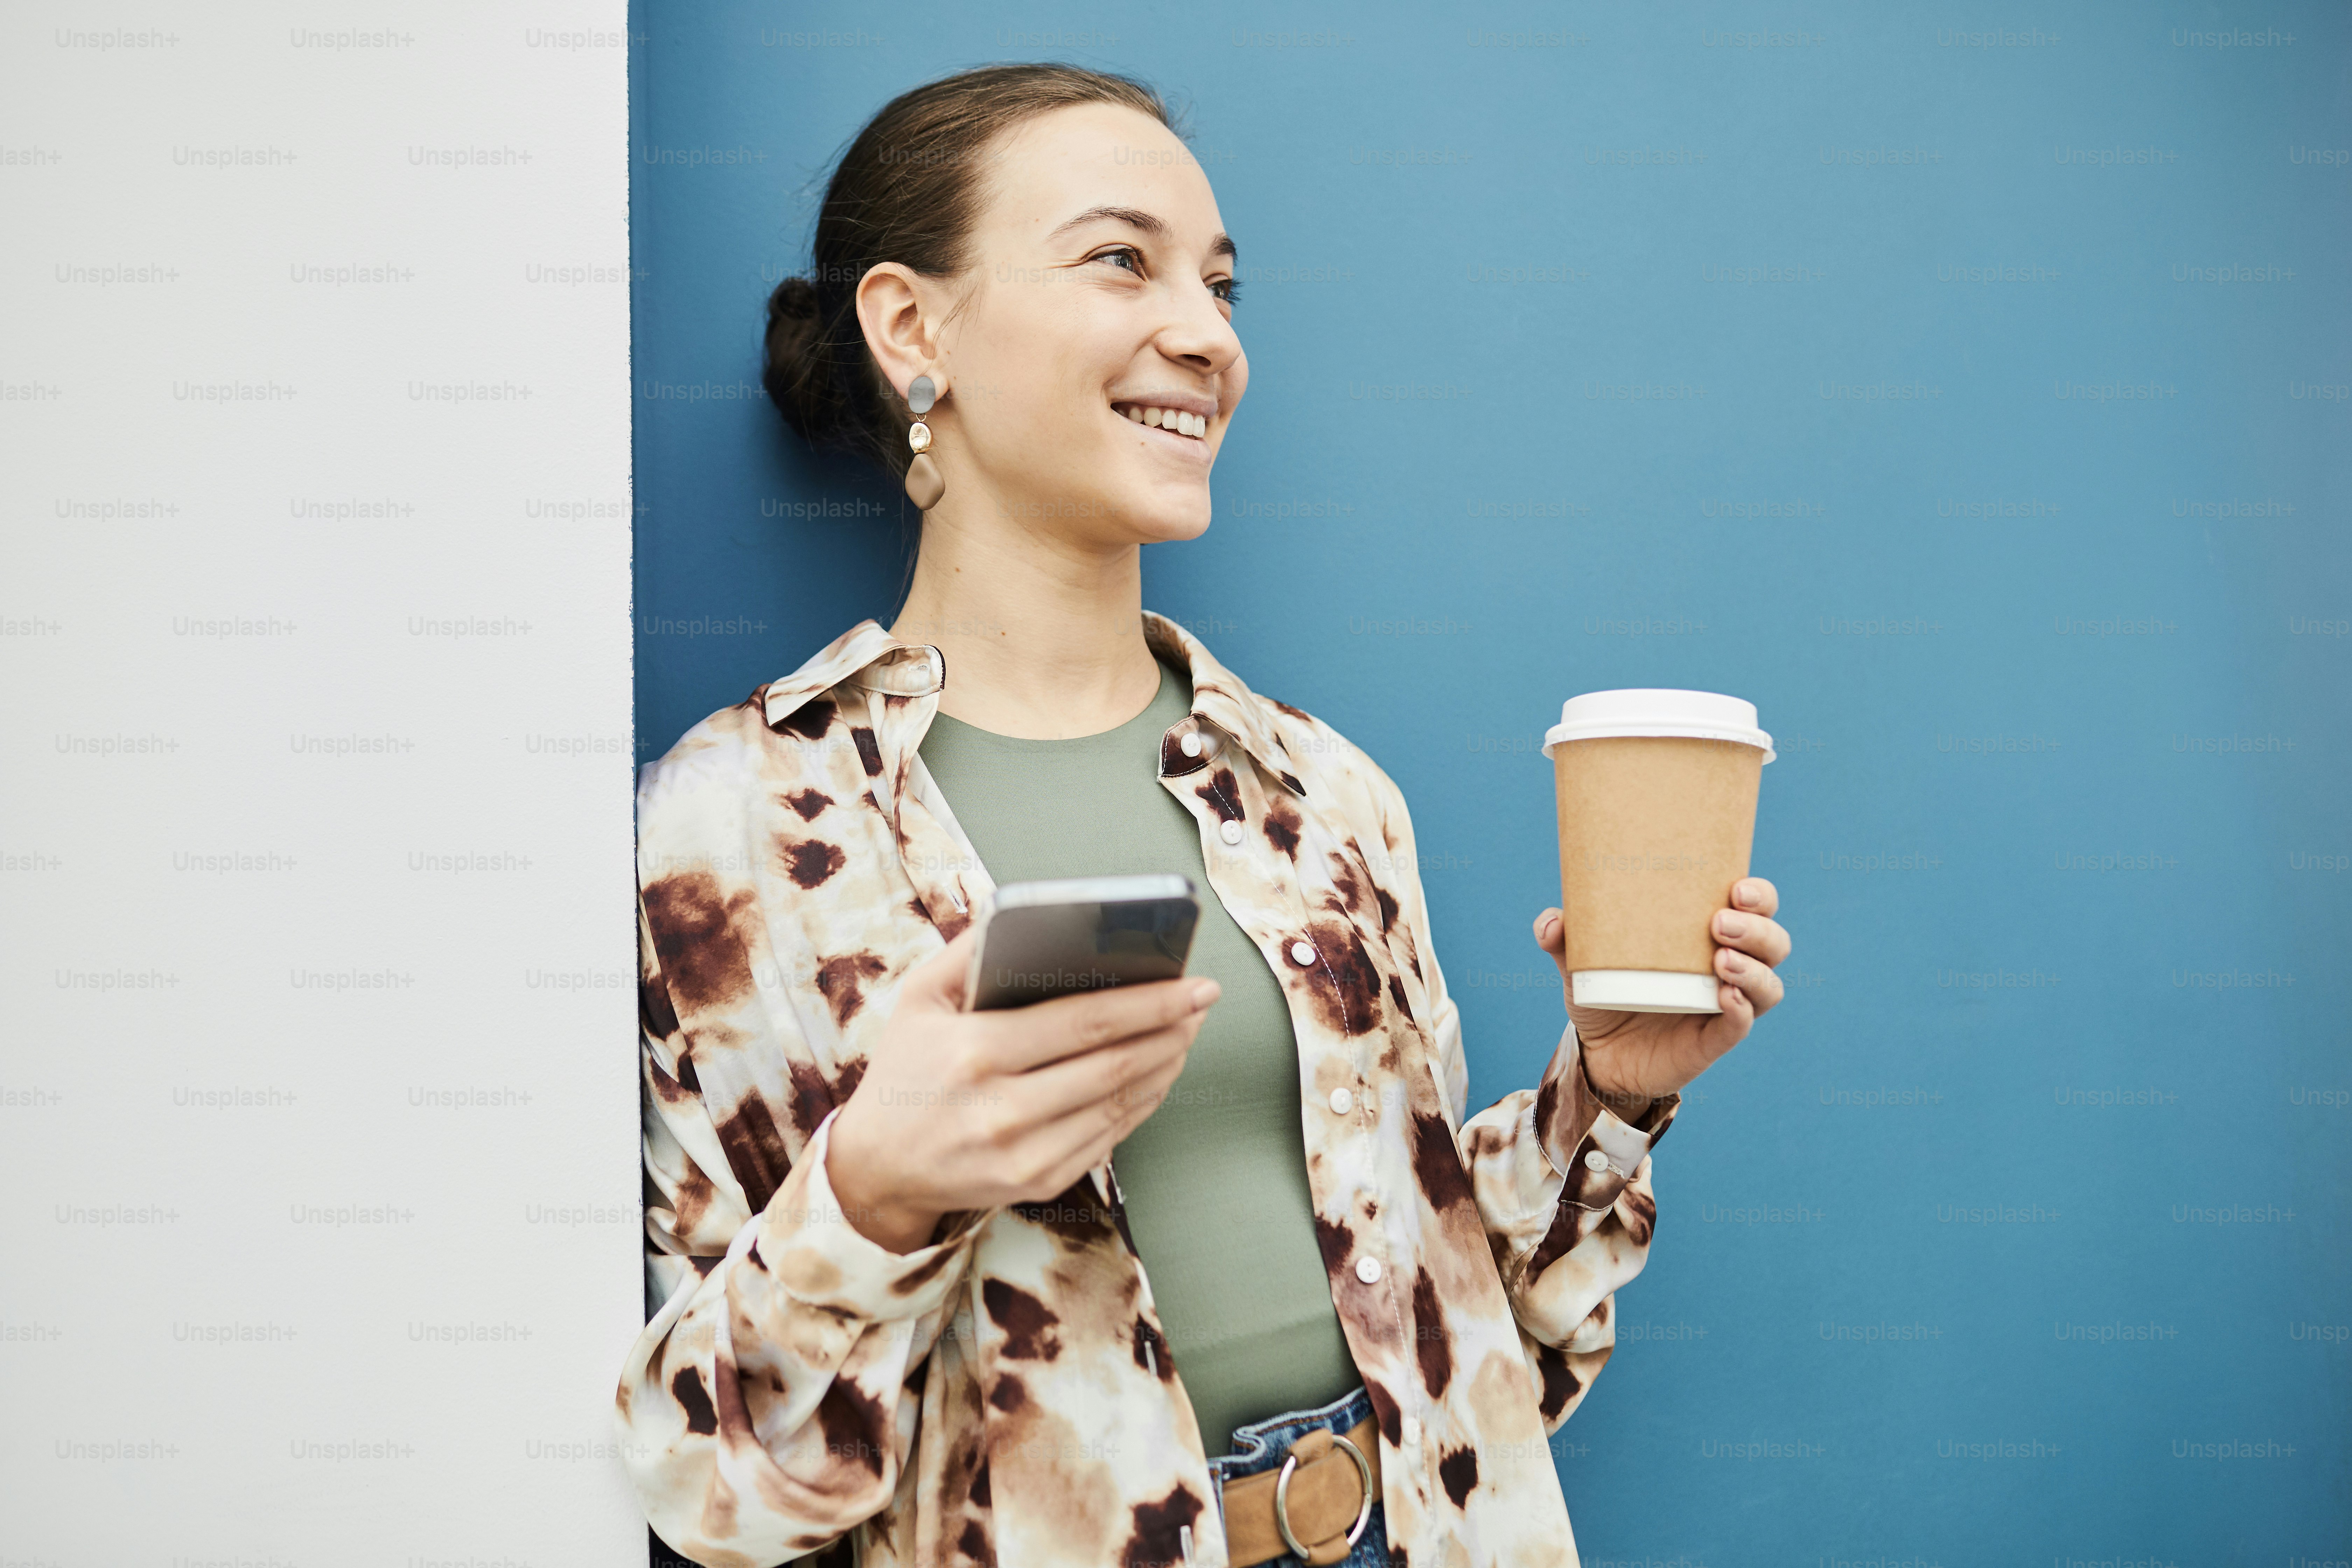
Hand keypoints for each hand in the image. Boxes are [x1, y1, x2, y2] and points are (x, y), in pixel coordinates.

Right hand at [825, 925, 1218, 1251]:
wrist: (876, 1166)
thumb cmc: (904, 1068)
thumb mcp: (920, 998)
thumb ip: (971, 950)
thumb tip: (1027, 910)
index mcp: (976, 1050)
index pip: (1084, 1020)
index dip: (1150, 1001)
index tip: (1194, 983)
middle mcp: (1002, 1108)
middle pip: (1112, 1062)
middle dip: (1170, 1029)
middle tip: (1203, 1002)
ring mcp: (1023, 1153)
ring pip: (1118, 1102)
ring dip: (1164, 1065)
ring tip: (1186, 1032)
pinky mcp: (1037, 1182)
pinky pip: (1108, 1138)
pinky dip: (1141, 1104)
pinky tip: (1157, 1075)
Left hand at [1534, 877, 1789, 1119]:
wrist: (1599, 1054)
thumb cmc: (1603, 993)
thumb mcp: (1580, 964)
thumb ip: (1563, 940)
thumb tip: (1551, 921)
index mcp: (1705, 936)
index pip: (1754, 907)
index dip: (1759, 894)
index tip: (1737, 886)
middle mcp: (1727, 967)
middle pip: (1772, 942)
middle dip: (1757, 928)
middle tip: (1720, 921)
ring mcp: (1725, 1006)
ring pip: (1767, 985)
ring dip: (1753, 968)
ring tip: (1720, 959)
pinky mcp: (1713, 1040)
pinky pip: (1740, 1025)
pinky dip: (1740, 1010)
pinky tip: (1725, 996)